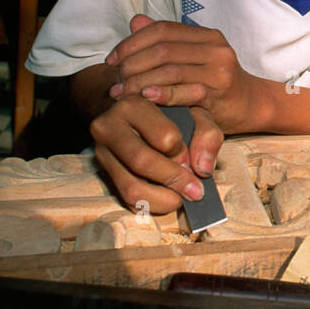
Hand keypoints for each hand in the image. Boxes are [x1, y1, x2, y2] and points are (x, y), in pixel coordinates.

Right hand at [89, 94, 223, 214]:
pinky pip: (126, 198)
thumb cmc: (169, 112)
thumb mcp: (192, 111)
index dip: (182, 154)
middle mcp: (109, 126)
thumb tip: (203, 169)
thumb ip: (206, 133)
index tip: (192, 160)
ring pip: (131, 187)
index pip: (163, 136)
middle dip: (173, 180)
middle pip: (142, 162)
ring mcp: (102, 151)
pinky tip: (167, 197)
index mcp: (133, 104)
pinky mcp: (104, 172)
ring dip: (163, 199)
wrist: (136, 115)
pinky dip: (151, 204)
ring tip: (182, 197)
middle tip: (195, 191)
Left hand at [104, 15, 269, 144]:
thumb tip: (136, 21)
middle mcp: (215, 48)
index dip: (132, 42)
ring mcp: (219, 69)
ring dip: (140, 81)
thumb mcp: (193, 58)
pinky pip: (186, 91)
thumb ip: (166, 41)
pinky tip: (145, 97)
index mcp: (206, 35)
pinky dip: (163, 93)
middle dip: (132, 64)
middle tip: (114, 81)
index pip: (162, 30)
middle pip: (163, 49)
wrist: (250, 105)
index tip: (111, 60)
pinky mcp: (220, 92)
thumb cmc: (216, 83)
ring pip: (171, 70)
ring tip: (121, 93)